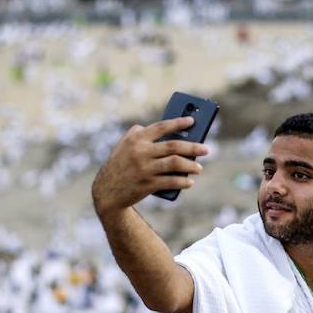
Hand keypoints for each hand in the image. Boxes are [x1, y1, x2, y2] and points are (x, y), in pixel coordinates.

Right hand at [92, 116, 208, 215]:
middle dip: (193, 147)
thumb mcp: (124, 145)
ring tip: (199, 168)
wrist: (106, 191)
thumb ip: (139, 134)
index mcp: (136, 139)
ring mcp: (144, 169)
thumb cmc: (120, 165)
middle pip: (173, 146)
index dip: (178, 123)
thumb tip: (166, 129)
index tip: (192, 121)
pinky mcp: (147, 184)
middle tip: (206, 149)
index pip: (161, 127)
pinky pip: (170, 181)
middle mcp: (140, 152)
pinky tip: (189, 182)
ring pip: (175, 164)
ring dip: (191, 166)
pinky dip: (182, 181)